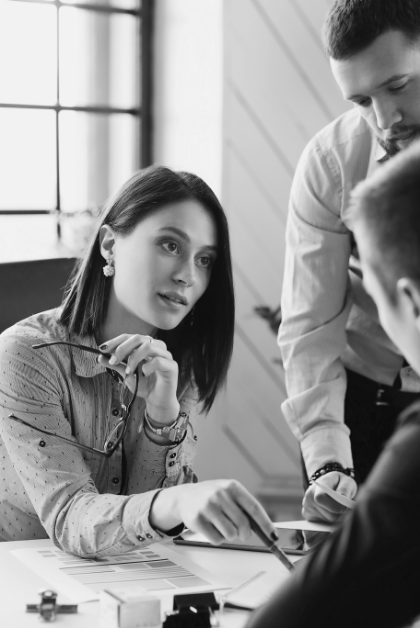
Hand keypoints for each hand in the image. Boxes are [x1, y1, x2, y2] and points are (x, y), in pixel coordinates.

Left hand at [97, 334, 179, 423]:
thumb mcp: (126, 374)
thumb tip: (100, 357)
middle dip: (122, 348)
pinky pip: (159, 361)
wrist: (156, 401)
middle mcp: (157, 347)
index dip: (116, 341)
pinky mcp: (172, 367)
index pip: (130, 337)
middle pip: (139, 338)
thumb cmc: (144, 385)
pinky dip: (148, 367)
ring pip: (149, 346)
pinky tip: (144, 374)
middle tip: (113, 361)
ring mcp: (166, 356)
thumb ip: (115, 365)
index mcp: (146, 346)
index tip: (103, 349)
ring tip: (128, 371)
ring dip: (134, 358)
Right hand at [150, 480, 277, 544]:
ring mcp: (207, 507)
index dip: (265, 524)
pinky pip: (217, 540)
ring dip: (230, 536)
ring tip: (222, 526)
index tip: (273, 536)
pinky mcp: (197, 520)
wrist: (184, 497)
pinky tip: (211, 528)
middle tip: (241, 534)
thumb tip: (264, 529)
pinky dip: (217, 539)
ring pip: (231, 534)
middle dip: (244, 534)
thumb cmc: (212, 497)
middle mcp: (220, 495)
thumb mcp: (228, 494)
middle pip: (243, 524)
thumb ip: (244, 507)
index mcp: (232, 486)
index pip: (254, 508)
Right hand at [302, 472, 356, 522]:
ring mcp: (307, 508)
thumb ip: (345, 488)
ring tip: (341, 512)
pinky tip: (332, 517)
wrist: (329, 485)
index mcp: (317, 486)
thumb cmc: (340, 483)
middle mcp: (309, 497)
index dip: (334, 506)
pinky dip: (329, 525)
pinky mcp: (308, 517)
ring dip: (337, 520)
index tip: (346, 509)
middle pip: (328, 515)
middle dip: (341, 516)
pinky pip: (321, 527)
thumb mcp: (345, 481)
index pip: (320, 498)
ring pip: (327, 523)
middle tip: (348, 512)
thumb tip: (343, 498)